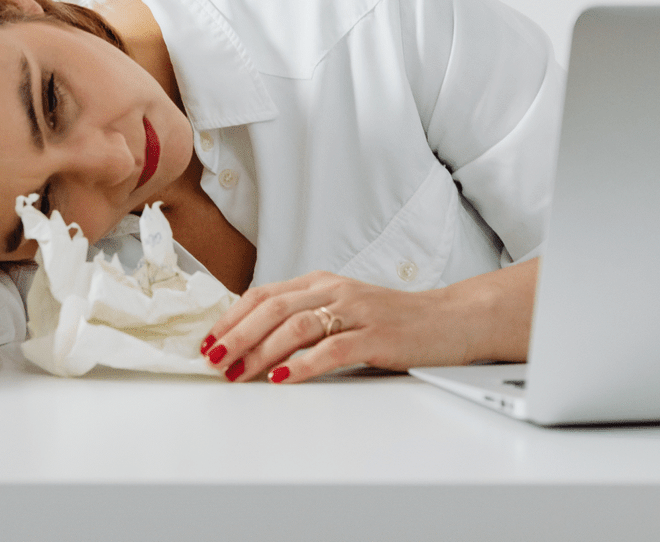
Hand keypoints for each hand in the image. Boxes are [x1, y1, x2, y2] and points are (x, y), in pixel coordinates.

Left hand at [199, 270, 479, 383]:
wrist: (450, 319)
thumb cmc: (395, 320)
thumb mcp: (343, 310)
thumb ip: (306, 318)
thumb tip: (253, 342)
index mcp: (322, 282)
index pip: (264, 294)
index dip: (231, 316)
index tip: (208, 339)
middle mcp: (336, 291)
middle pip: (272, 307)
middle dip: (236, 334)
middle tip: (213, 358)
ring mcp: (357, 311)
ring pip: (296, 325)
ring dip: (260, 350)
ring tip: (238, 372)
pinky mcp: (377, 336)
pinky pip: (332, 349)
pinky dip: (303, 364)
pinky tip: (283, 377)